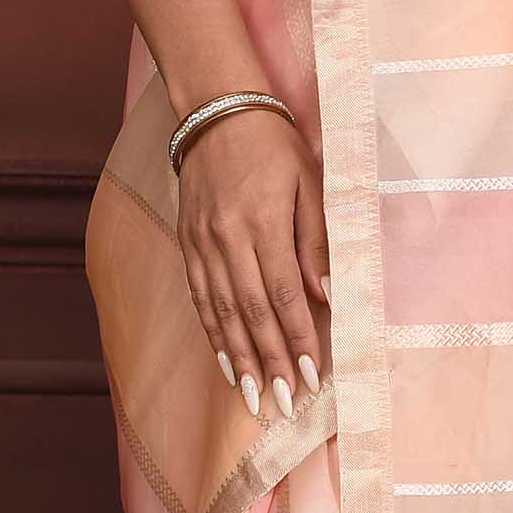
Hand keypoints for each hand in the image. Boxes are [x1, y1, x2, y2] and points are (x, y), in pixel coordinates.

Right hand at [175, 101, 330, 416]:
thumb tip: (326, 294)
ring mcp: (202, 243)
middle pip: (250, 312)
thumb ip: (316, 240)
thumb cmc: (274, 145)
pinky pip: (199, 298)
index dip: (298, 338)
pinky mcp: (187, 243)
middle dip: (270, 361)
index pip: (283, 294)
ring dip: (238, 359)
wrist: (216, 112)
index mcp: (263, 222)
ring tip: (251, 397)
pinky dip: (212, 334)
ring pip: (221, 312)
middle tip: (284, 401)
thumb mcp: (310, 182)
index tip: (312, 374)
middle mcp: (227, 238)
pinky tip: (225, 362)